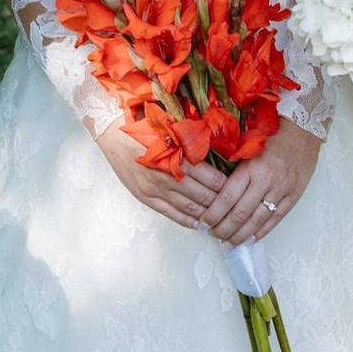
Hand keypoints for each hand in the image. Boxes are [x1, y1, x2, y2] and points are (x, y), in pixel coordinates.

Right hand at [97, 123, 227, 228]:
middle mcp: (166, 175)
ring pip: (190, 208)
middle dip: (221, 202)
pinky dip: (188, 220)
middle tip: (236, 206)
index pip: (210, 177)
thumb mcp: (171, 130)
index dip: (227, 185)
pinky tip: (200, 224)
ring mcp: (155, 189)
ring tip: (222, 218)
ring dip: (207, 214)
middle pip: (203, 195)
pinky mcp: (146, 198)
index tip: (239, 187)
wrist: (113, 134)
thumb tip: (219, 152)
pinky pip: (172, 214)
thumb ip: (192, 144)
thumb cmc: (145, 128)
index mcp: (176, 156)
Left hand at [199, 119, 320, 246]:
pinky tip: (251, 239)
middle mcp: (266, 181)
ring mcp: (282, 190)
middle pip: (240, 214)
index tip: (203, 223)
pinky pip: (276, 219)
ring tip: (229, 243)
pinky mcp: (294, 195)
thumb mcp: (247, 146)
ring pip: (257, 221)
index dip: (213, 215)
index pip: (227, 198)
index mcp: (250, 167)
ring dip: (241, 235)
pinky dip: (262, 232)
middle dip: (224, 229)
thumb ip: (232, 167)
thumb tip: (212, 189)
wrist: (303, 129)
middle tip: (213, 235)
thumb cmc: (272, 134)